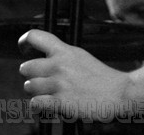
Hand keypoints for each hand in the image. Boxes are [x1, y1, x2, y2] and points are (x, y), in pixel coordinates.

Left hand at [18, 29, 133, 120]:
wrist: (119, 93)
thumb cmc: (101, 77)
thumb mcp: (80, 56)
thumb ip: (62, 55)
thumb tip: (44, 58)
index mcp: (65, 51)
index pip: (35, 37)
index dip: (24, 42)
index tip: (24, 49)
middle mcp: (59, 65)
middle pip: (26, 68)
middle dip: (31, 76)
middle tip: (41, 81)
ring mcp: (59, 84)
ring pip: (29, 87)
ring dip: (36, 92)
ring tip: (47, 94)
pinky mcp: (61, 102)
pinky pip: (36, 103)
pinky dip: (38, 107)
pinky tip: (45, 106)